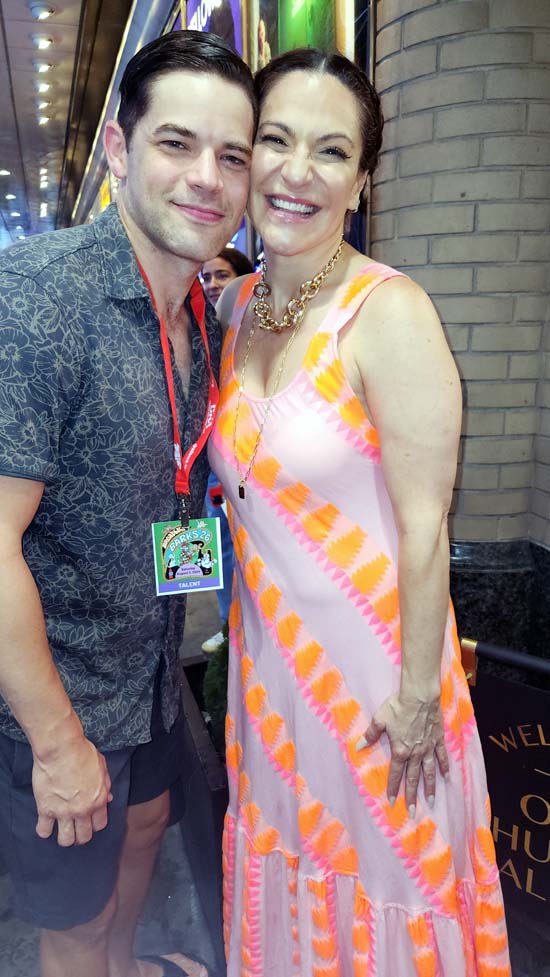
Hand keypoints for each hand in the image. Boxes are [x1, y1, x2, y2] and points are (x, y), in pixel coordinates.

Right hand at [32, 736, 112, 845]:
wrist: (61, 749)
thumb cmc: (82, 753)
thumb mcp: (101, 766)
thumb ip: (105, 785)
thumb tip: (108, 798)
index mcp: (97, 800)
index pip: (100, 825)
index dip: (94, 824)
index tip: (89, 820)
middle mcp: (82, 810)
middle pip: (83, 837)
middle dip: (80, 835)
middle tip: (75, 828)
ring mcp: (63, 812)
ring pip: (65, 840)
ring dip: (64, 837)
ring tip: (61, 829)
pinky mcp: (45, 809)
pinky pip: (43, 831)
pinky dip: (43, 830)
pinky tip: (45, 823)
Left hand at [357, 693, 448, 814]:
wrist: (420, 696)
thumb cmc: (398, 706)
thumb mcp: (380, 719)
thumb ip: (370, 735)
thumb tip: (358, 746)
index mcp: (400, 750)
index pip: (395, 773)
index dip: (393, 788)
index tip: (392, 802)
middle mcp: (415, 753)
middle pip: (413, 778)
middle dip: (411, 796)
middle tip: (412, 812)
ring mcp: (428, 748)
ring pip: (429, 772)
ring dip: (429, 788)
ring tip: (431, 802)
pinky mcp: (438, 740)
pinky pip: (442, 757)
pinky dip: (444, 768)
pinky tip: (447, 778)